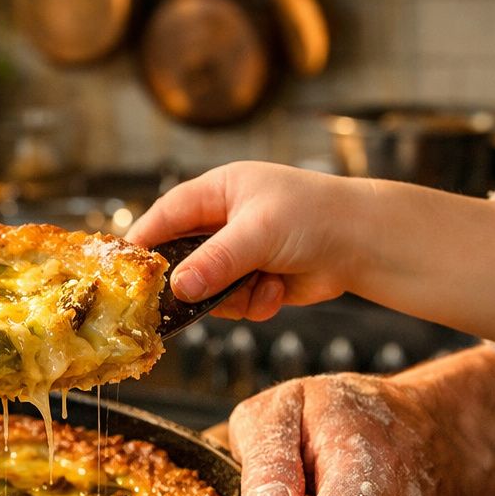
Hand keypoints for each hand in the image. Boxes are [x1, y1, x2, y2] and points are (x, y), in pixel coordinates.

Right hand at [126, 161, 363, 321]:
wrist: (367, 243)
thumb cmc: (316, 217)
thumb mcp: (258, 233)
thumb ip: (215, 261)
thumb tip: (179, 288)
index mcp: (220, 191)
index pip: (166, 214)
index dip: (145, 242)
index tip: (127, 272)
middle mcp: (225, 221)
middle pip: (183, 258)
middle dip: (192, 281)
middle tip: (187, 300)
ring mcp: (241, 252)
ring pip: (207, 288)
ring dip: (230, 298)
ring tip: (260, 288)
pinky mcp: (257, 279)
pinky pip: (234, 302)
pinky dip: (253, 304)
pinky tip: (276, 294)